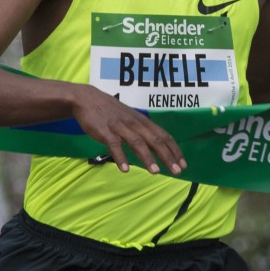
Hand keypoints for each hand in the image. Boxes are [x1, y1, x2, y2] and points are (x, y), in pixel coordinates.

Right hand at [71, 87, 185, 174]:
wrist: (86, 99)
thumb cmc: (111, 111)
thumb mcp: (130, 117)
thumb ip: (143, 130)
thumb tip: (158, 145)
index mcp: (142, 121)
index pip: (163, 136)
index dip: (174, 150)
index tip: (183, 164)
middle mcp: (134, 123)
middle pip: (154, 140)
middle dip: (167, 156)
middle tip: (177, 171)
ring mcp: (120, 127)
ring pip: (137, 142)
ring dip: (147, 157)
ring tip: (155, 172)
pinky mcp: (104, 131)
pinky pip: (114, 144)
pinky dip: (120, 156)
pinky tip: (125, 169)